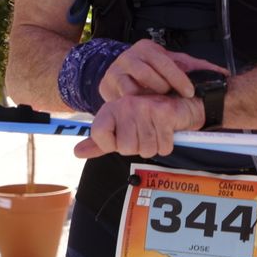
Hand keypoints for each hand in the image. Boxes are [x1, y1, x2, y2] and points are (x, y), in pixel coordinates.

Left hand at [73, 94, 203, 159]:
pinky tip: (166, 132)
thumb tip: (76, 152)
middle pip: (125, 148)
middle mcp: (125, 104)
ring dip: (154, 146)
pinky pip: (162, 146)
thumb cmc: (147, 120)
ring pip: (145, 148)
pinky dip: (166, 145)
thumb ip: (99, 143)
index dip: (112, 145)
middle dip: (138, 147)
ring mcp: (145, 107)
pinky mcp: (164, 112)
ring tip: (156, 132)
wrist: (179, 104)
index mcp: (111, 108)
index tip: (123, 136)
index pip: (100, 137)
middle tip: (145, 134)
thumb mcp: (120, 130)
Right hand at [97, 39, 228, 102]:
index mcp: (148, 48)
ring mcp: (116, 70)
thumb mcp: (174, 67)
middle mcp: (130, 56)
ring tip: (157, 106)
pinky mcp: (107, 85)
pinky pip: (121, 97)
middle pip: (147, 73)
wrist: (123, 76)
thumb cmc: (153, 73)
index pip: (166, 62)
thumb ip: (198, 69)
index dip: (179, 78)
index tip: (189, 92)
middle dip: (162, 88)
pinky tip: (143, 110)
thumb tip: (223, 74)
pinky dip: (133, 105)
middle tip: (171, 100)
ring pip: (133, 87)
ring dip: (147, 98)